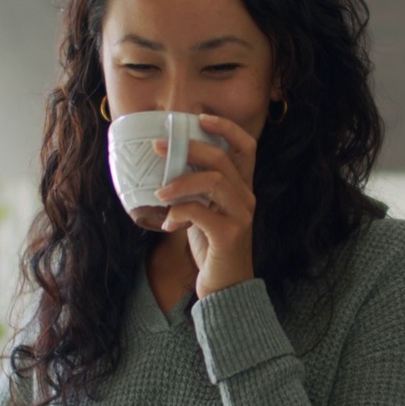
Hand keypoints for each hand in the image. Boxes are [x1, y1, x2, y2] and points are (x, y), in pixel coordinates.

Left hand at [154, 114, 256, 297]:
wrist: (226, 289)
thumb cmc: (212, 248)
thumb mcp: (204, 212)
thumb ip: (194, 191)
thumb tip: (164, 167)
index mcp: (241, 188)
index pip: (246, 147)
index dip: (227, 127)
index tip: (201, 117)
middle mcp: (246, 198)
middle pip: (222, 159)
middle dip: (188, 147)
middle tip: (158, 147)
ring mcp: (241, 216)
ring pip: (213, 181)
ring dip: (180, 182)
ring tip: (159, 193)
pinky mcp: (230, 235)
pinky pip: (200, 212)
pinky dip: (179, 213)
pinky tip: (168, 225)